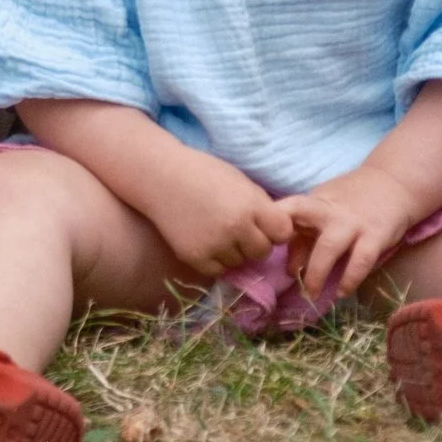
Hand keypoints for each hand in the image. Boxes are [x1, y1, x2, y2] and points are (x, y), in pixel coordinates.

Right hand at [141, 148, 295, 276]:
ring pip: (239, 262)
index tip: (262, 223)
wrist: (160, 176)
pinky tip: (204, 239)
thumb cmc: (202, 172)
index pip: (282, 233)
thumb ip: (260, 205)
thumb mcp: (239, 181)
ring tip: (215, 230)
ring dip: (232, 250)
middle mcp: (236, 228)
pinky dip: (214, 258)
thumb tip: (280, 230)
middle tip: (236, 227)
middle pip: (262, 251)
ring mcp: (215, 245)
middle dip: (253, 241)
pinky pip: (218, 270)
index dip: (274, 229)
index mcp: (251, 205)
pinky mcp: (195, 258)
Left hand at [272, 164, 428, 299]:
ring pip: (328, 247)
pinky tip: (343, 292)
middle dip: (287, 251)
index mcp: (313, 202)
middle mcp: (329, 210)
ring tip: (312, 294)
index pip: (285, 208)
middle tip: (285, 280)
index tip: (260, 246)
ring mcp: (352, 222)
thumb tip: (289, 269)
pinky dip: (350, 278)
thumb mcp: (324, 210)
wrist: (394, 183)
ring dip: (317, 273)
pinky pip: (360, 260)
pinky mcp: (375, 235)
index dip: (270, 224)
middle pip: (299, 224)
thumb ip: (304, 236)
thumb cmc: (352, 200)